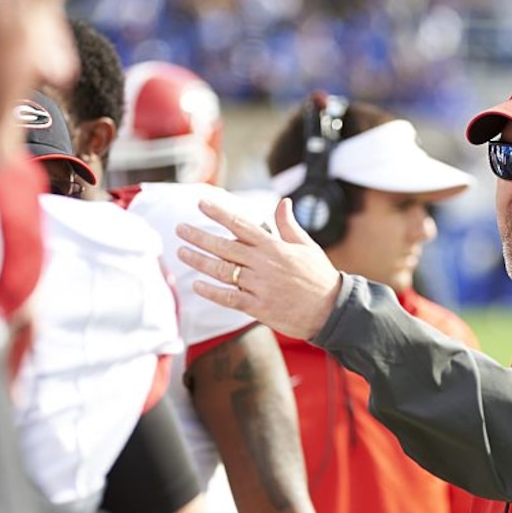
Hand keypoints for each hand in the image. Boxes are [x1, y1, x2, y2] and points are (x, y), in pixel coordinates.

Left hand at [176, 198, 342, 340]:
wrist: (331, 310)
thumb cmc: (320, 277)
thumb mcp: (307, 246)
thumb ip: (288, 225)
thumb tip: (283, 203)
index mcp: (274, 247)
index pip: (240, 225)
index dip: (218, 213)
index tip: (201, 204)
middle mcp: (263, 264)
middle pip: (224, 247)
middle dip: (199, 236)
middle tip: (180, 229)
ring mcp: (259, 286)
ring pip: (222, 271)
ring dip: (199, 261)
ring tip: (181, 253)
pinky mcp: (258, 307)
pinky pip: (229, 298)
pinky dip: (212, 292)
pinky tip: (197, 285)